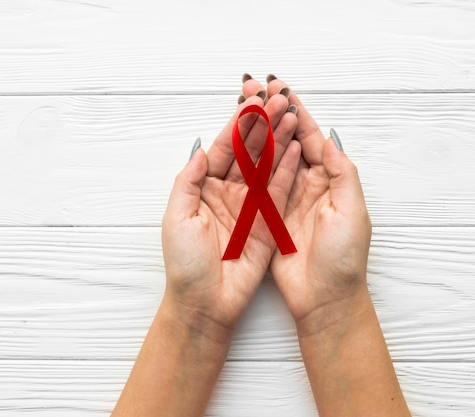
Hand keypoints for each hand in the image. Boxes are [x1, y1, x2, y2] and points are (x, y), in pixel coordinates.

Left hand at [161, 87, 299, 339]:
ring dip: (279, 141)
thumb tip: (201, 148)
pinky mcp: (268, 222)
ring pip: (266, 166)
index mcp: (204, 188)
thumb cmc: (185, 264)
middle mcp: (229, 192)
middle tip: (278, 100)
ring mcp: (250, 206)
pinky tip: (297, 148)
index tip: (253, 102)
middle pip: (249, 152)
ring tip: (291, 115)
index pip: (225, 149)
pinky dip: (288, 170)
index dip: (239, 125)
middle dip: (263, 125)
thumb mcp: (177, 217)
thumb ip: (189, 180)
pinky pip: (280, 191)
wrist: (206, 303)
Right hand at [243, 76, 371, 332]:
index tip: (279, 90)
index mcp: (331, 180)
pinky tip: (236, 145)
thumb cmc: (344, 258)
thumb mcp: (352, 212)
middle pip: (287, 141)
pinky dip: (248, 163)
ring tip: (242, 107)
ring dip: (257, 132)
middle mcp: (308, 185)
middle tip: (254, 88)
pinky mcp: (269, 216)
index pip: (310, 138)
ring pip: (269, 157)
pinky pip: (257, 183)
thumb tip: (327, 138)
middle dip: (271, 114)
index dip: (295, 113)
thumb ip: (341, 173)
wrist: (325, 299)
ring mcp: (287, 199)